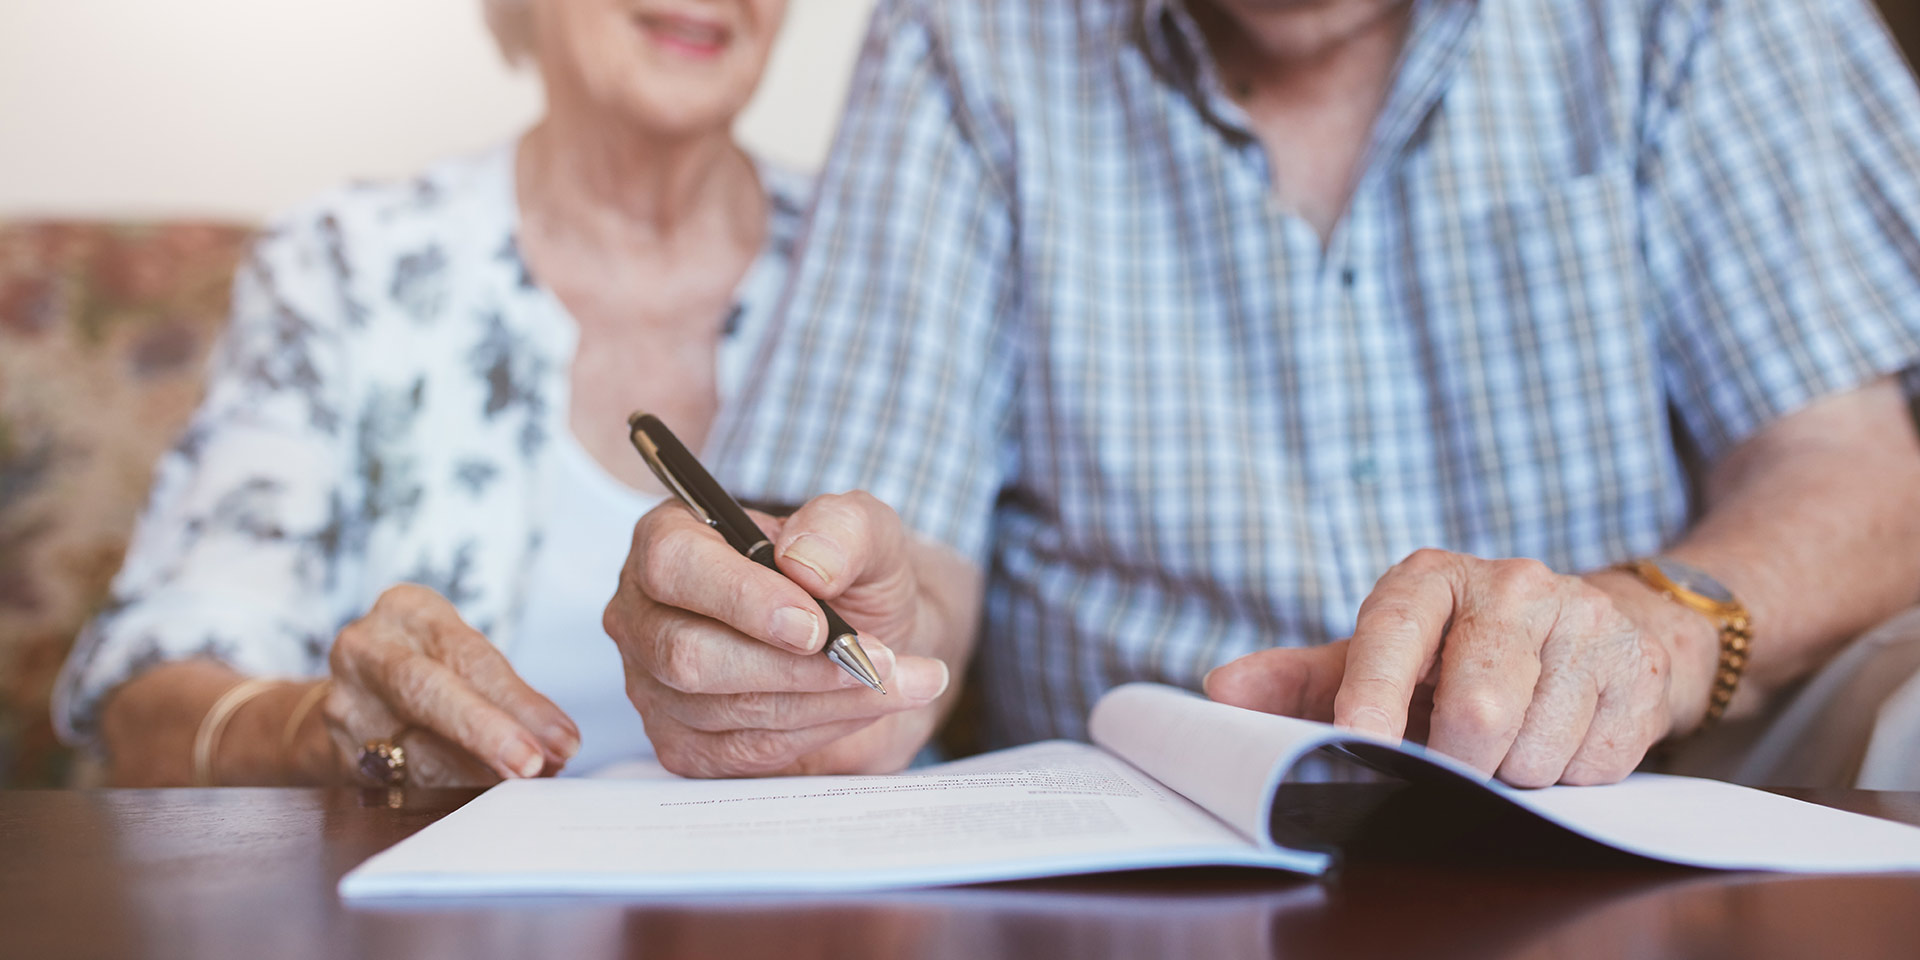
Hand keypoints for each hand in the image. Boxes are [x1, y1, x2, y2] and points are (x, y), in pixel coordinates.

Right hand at [325, 584, 579, 785]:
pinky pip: (401, 783)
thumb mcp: (463, 654)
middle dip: (485, 733)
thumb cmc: (433, 666)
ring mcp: (345, 703)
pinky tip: (484, 799)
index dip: (518, 701)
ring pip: (414, 750)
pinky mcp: (339, 753)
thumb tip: (560, 744)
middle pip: (427, 693)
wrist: (357, 692)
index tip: (562, 739)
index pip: (468, 656)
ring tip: (526, 784)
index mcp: (406, 610)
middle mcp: (366, 650)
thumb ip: (507, 692)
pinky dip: (450, 793)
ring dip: (479, 776)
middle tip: (534, 764)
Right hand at [604, 491, 952, 777]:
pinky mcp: (684, 746)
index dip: (741, 598)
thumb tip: (806, 563)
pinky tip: (863, 705)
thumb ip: (843, 528)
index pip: (673, 565)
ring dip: (823, 699)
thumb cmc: (852, 578)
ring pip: (724, 708)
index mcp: (671, 537)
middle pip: (689, 653)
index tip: (815, 624)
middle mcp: (646, 613)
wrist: (873, 641)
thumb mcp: (866, 533)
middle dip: (792, 665)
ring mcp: (655, 686)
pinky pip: (745, 751)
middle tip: (872, 660)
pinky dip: (818, 730)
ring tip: (890, 678)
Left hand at [1205, 549, 1718, 785]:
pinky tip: (1560, 737)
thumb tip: (1220, 693)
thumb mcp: (1381, 655)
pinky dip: (1569, 775)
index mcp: (1429, 579)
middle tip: (1451, 762)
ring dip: (1514, 773)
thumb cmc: (1462, 652)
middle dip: (1457, 760)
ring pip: (1535, 749)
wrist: (1598, 627)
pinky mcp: (1639, 669)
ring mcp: (1583, 623)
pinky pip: (1593, 764)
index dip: (1373, 695)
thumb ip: (1300, 679)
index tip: (1357, 741)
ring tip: (1507, 742)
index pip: (1394, 633)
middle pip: (1477, 708)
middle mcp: (1511, 585)